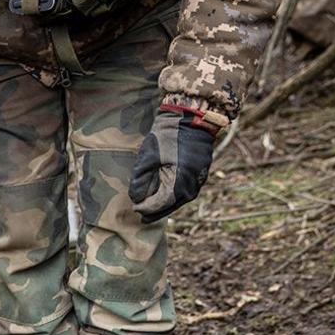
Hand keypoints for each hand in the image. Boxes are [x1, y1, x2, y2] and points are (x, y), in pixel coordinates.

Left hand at [129, 108, 216, 222]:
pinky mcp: (199, 176)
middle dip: (154, 211)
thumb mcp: (148, 156)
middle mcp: (192, 186)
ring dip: (164, 205)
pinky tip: (162, 196)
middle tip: (140, 214)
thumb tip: (136, 199)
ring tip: (149, 209)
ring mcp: (198, 182)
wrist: (192, 119)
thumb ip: (140, 180)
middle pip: (170, 206)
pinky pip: (184, 192)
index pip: (159, 204)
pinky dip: (172, 196)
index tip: (134, 207)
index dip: (145, 207)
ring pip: (178, 201)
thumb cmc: (168, 136)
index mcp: (179, 182)